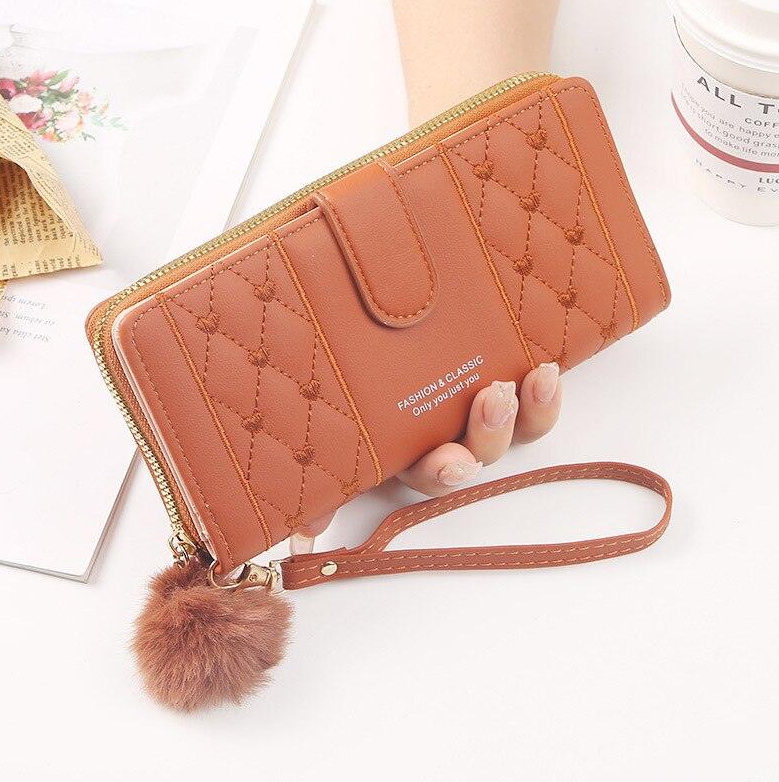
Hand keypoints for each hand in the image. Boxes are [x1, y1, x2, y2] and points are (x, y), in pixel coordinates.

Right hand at [289, 362, 561, 553]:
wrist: (372, 318)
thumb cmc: (348, 370)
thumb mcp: (331, 417)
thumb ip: (322, 472)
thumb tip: (304, 533)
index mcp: (401, 446)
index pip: (425, 471)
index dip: (441, 471)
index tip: (452, 461)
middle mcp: (441, 433)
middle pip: (474, 453)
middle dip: (486, 435)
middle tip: (491, 399)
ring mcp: (473, 406)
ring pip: (510, 431)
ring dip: (524, 414)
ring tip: (533, 381)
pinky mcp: (503, 377)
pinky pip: (534, 402)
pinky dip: (545, 396)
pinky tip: (547, 370)